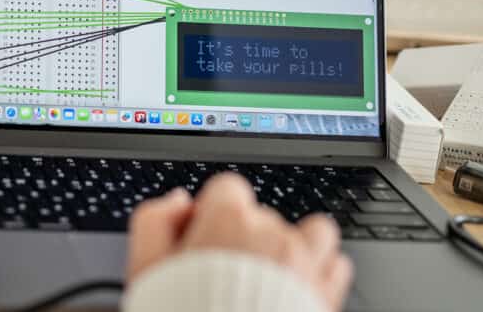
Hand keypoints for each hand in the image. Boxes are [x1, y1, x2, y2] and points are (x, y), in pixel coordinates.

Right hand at [127, 173, 353, 311]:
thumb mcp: (145, 266)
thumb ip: (154, 220)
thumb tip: (179, 202)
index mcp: (227, 221)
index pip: (229, 189)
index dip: (214, 212)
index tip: (207, 239)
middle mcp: (270, 234)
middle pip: (265, 215)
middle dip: (249, 236)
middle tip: (228, 274)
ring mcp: (303, 264)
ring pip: (313, 232)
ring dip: (297, 246)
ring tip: (276, 273)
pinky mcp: (325, 294)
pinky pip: (338, 265)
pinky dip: (322, 272)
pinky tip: (301, 290)